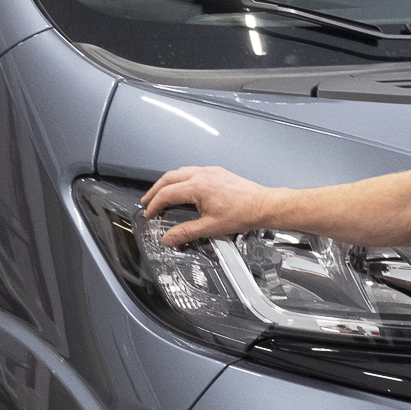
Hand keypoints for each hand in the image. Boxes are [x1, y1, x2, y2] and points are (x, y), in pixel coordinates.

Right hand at [141, 166, 273, 245]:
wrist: (263, 205)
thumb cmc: (243, 213)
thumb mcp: (210, 227)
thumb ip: (186, 232)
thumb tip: (169, 238)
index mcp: (197, 187)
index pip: (166, 194)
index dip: (154, 205)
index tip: (150, 213)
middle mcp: (202, 175)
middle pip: (169, 178)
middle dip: (155, 190)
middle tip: (147, 201)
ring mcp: (210, 171)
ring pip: (180, 172)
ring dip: (167, 183)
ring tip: (161, 194)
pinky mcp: (217, 172)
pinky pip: (192, 171)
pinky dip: (181, 179)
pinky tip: (183, 188)